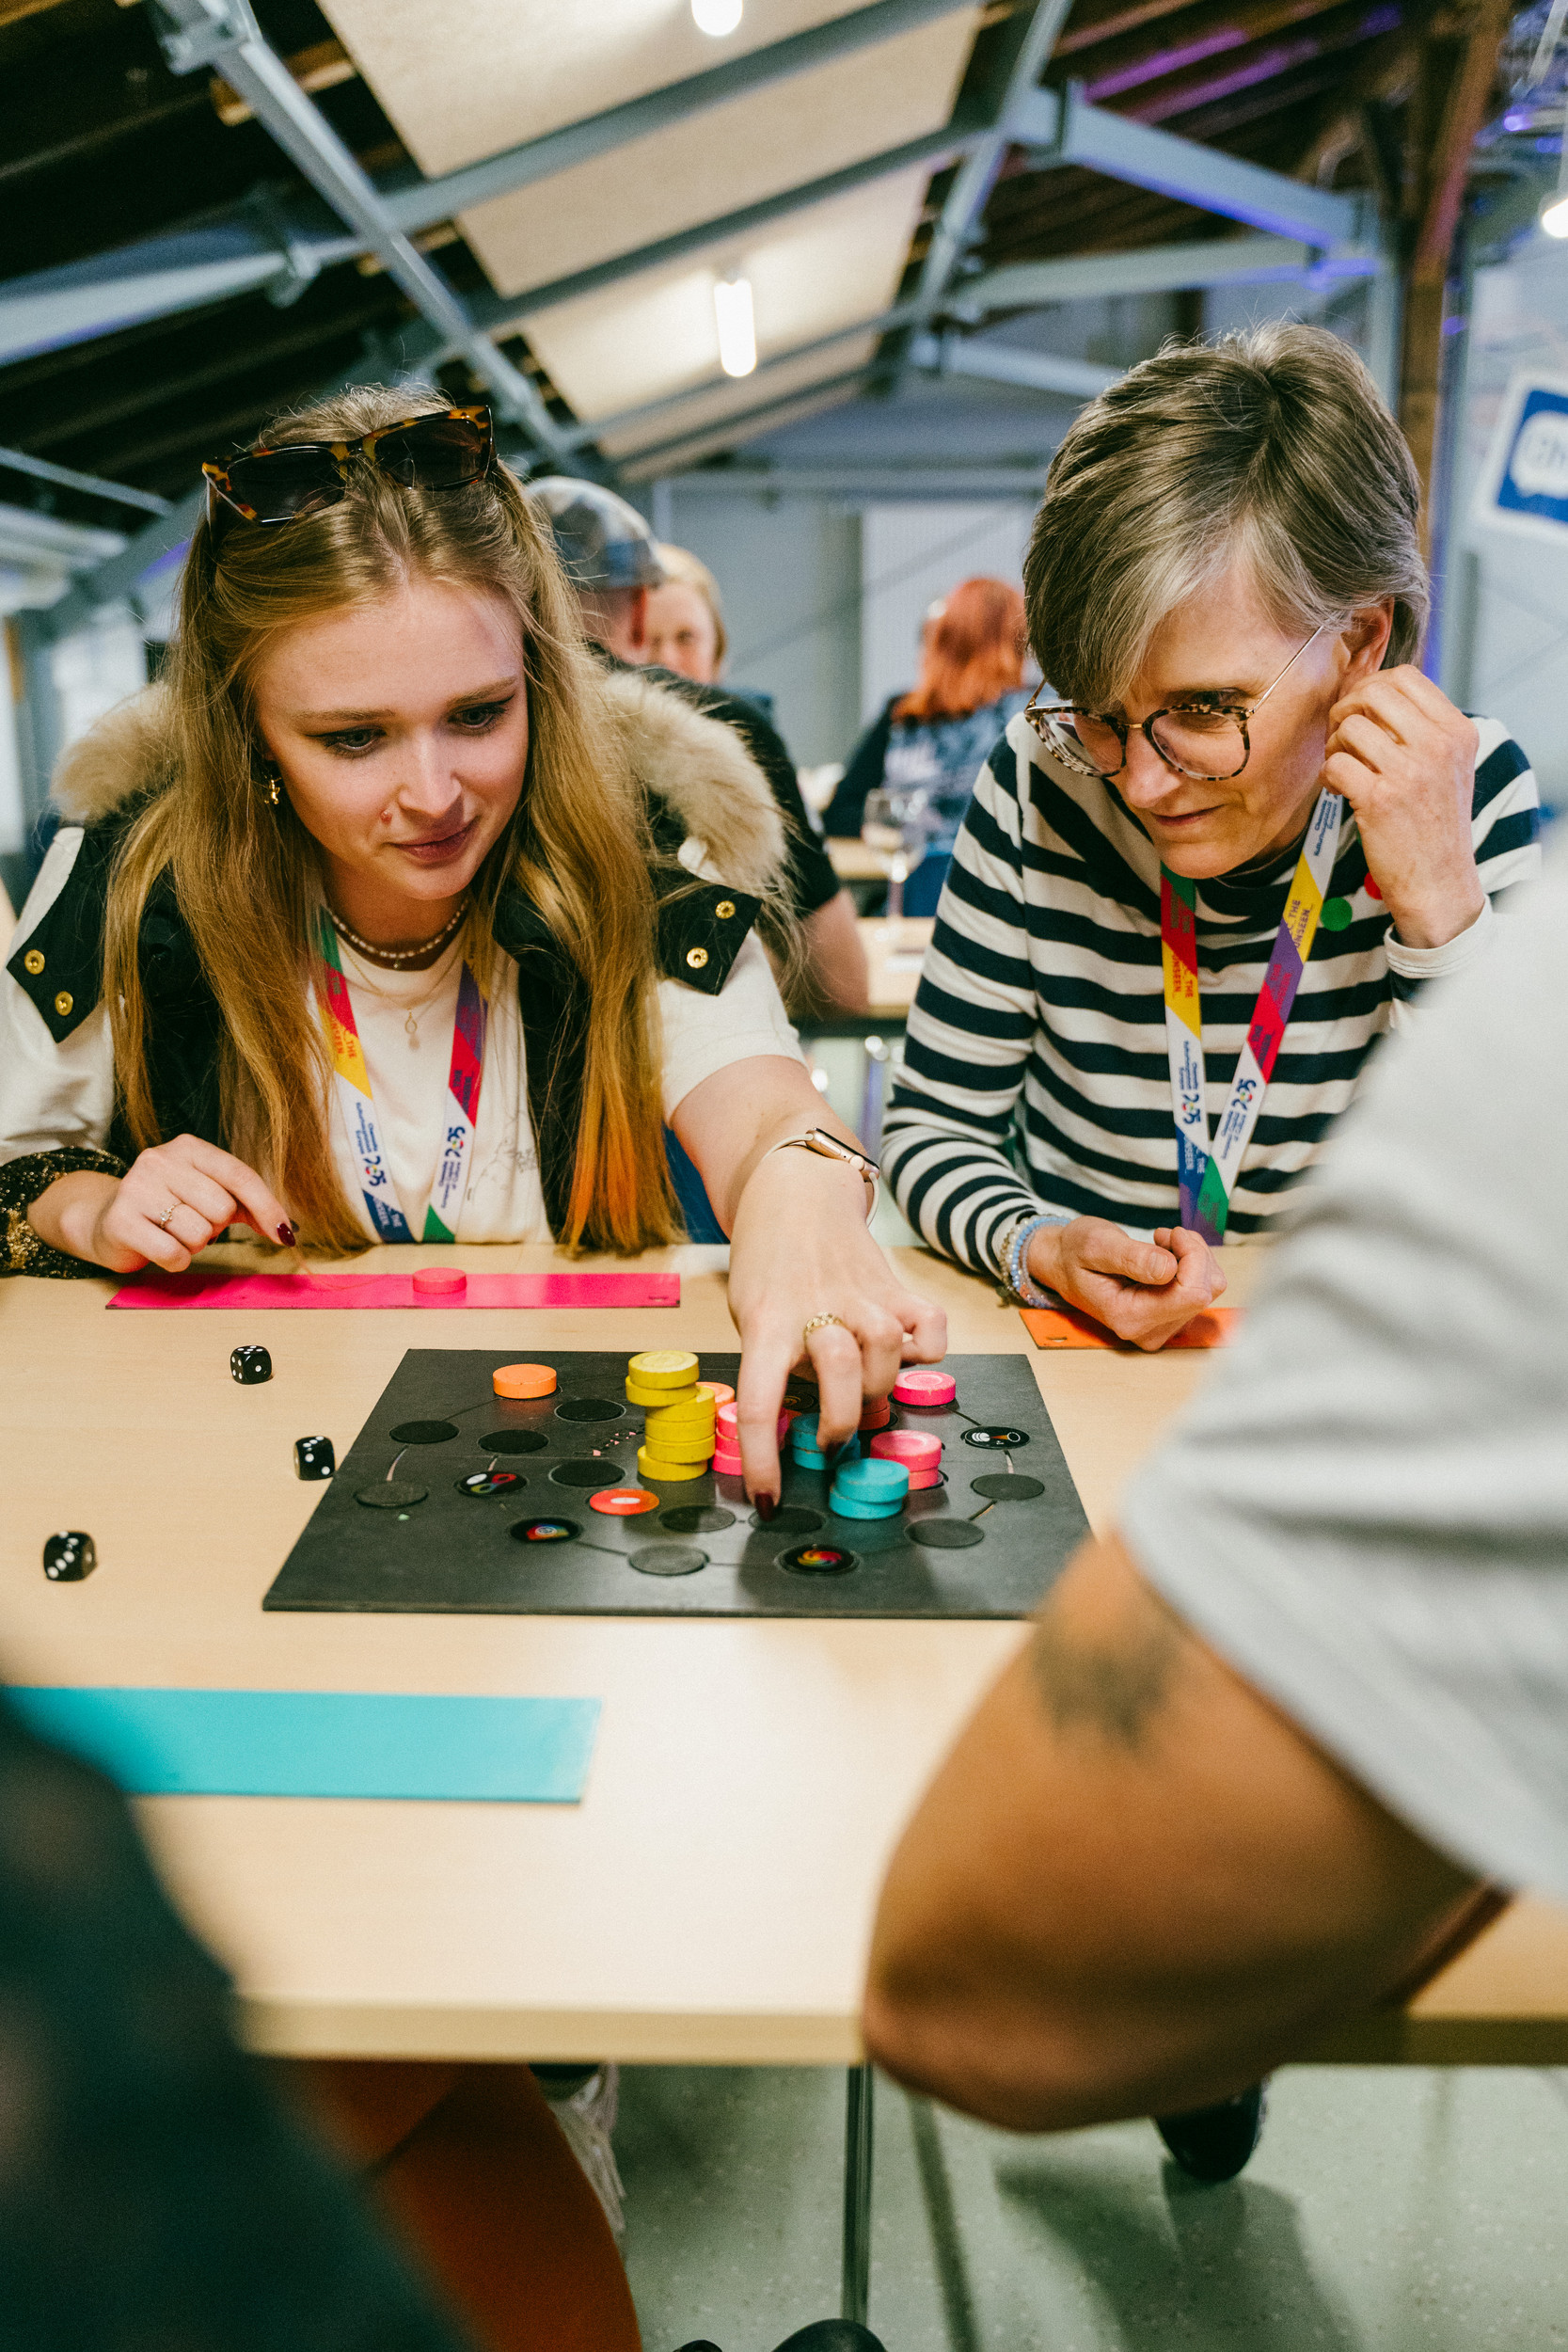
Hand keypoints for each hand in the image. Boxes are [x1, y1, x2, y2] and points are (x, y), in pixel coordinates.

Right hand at [30, 1136, 294, 1273]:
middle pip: (222, 1209)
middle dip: (215, 1227)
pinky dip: (175, 1260)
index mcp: (188, 1148)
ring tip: (172, 1234)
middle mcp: (160, 1160)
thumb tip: (285, 1229)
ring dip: (193, 1245)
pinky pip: (174, 1253)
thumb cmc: (168, 1208)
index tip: (283, 1235)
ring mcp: (136, 1188)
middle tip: (191, 1224)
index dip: (267, 1207)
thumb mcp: (208, 1194)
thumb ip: (247, 1204)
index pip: (239, 1175)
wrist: (105, 1221)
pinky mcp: (121, 1220)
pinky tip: (159, 1247)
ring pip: (199, 1233)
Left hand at [726, 1153, 946, 1503]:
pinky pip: (931, 1329)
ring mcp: (862, 1296)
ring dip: (877, 1388)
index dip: (764, 1458)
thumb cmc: (767, 1267)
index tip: (769, 1498)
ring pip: (888, 1352)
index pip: (760, 1400)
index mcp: (767, 1322)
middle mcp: (818, 1308)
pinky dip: (928, 1351)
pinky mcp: (896, 1287)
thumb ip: (777, 1362)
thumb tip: (809, 1424)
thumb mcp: (751, 1314)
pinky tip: (908, 1356)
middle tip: (830, 1439)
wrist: (793, 1193)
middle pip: (843, 1374)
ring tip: (861, 1392)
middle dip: (840, 1423)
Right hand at [1027, 1219, 1223, 1351]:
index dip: (1191, 1257)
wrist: (1063, 1265)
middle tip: (1163, 1235)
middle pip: (1204, 1292)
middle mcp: (1149, 1332)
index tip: (1169, 1234)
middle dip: (1192, 1254)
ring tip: (1164, 1243)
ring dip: (1194, 1258)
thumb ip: (1133, 1258)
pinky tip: (1168, 1255)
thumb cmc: (1075, 1253)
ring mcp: (1160, 1328)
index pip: (1193, 1294)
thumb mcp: (1096, 1245)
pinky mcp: (1169, 1320)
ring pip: (1208, 1290)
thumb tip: (1170, 1268)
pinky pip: (1202, 1291)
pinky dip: (1193, 1266)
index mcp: (1129, 1317)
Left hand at [1322, 667, 1482, 948]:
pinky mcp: (1380, 800)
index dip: (1371, 687)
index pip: (1405, 677)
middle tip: (1342, 736)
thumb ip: (1420, 728)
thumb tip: (1369, 693)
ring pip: (1350, 727)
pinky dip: (1328, 775)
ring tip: (1343, 767)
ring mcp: (1410, 772)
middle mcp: (1438, 746)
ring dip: (1335, 745)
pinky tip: (1339, 789)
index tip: (1361, 711)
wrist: (1440, 882)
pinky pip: (1336, 764)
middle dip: (1347, 709)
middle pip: (1374, 693)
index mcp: (1458, 731)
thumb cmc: (1436, 824)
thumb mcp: (1449, 766)